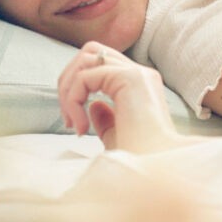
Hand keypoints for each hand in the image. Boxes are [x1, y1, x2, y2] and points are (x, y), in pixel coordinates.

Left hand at [57, 42, 189, 152]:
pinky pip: (85, 78)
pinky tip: (81, 128)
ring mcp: (137, 73)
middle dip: (68, 80)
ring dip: (68, 90)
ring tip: (72, 121)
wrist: (154, 170)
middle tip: (67, 117)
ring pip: (86, 59)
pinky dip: (73, 101)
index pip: (99, 64)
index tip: (75, 126)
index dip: (77, 88)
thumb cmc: (137, 160)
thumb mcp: (116, 135)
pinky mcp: (131, 78)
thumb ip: (104, 118)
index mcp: (140, 84)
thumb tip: (92, 105)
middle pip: (90, 52)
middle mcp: (141, 73)